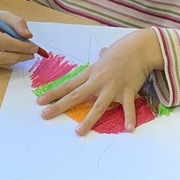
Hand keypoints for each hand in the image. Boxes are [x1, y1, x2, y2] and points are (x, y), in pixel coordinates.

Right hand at [0, 0, 38, 66]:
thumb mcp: (4, 14)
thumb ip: (18, 23)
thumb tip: (29, 36)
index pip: (5, 43)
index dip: (22, 47)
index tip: (35, 47)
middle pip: (1, 57)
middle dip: (20, 57)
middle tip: (32, 54)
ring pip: (0, 63)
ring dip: (16, 60)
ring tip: (26, 54)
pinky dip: (9, 61)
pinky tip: (16, 55)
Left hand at [37, 29, 162, 134]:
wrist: (140, 47)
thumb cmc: (123, 48)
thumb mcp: (108, 53)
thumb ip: (103, 57)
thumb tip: (102, 53)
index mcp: (92, 72)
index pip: (69, 85)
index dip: (54, 93)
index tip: (40, 101)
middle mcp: (99, 81)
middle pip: (76, 96)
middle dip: (59, 106)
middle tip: (44, 115)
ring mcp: (112, 87)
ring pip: (98, 106)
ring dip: (88, 120)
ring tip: (78, 132)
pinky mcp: (127, 91)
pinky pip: (128, 107)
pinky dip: (129, 118)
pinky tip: (128, 128)